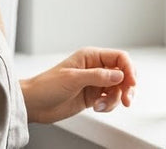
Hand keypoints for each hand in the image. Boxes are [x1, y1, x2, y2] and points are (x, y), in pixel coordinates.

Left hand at [21, 48, 137, 123]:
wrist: (34, 104)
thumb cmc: (47, 86)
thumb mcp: (73, 79)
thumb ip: (98, 76)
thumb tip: (119, 74)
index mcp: (91, 56)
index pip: (119, 58)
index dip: (129, 69)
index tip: (131, 83)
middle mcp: (95, 68)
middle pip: (123, 74)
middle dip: (127, 87)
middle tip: (126, 100)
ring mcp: (95, 83)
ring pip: (118, 89)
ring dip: (114, 99)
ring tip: (101, 106)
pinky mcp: (93, 96)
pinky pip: (110, 100)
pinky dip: (108, 105)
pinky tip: (97, 108)